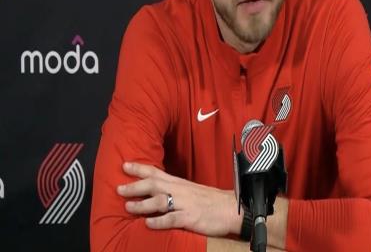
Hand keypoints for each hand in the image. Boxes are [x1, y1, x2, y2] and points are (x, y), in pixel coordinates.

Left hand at [117, 162, 241, 236]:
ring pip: (160, 201)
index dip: (140, 169)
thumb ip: (174, 190)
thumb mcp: (191, 190)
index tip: (124, 165)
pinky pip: (172, 219)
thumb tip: (155, 191)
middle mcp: (180, 191)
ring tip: (128, 207)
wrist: (233, 208)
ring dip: (143, 204)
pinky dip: (159, 221)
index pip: (156, 172)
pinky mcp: (191, 217)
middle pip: (154, 185)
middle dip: (135, 186)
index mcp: (180, 183)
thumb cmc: (211, 200)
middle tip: (119, 188)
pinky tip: (148, 224)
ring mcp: (186, 204)